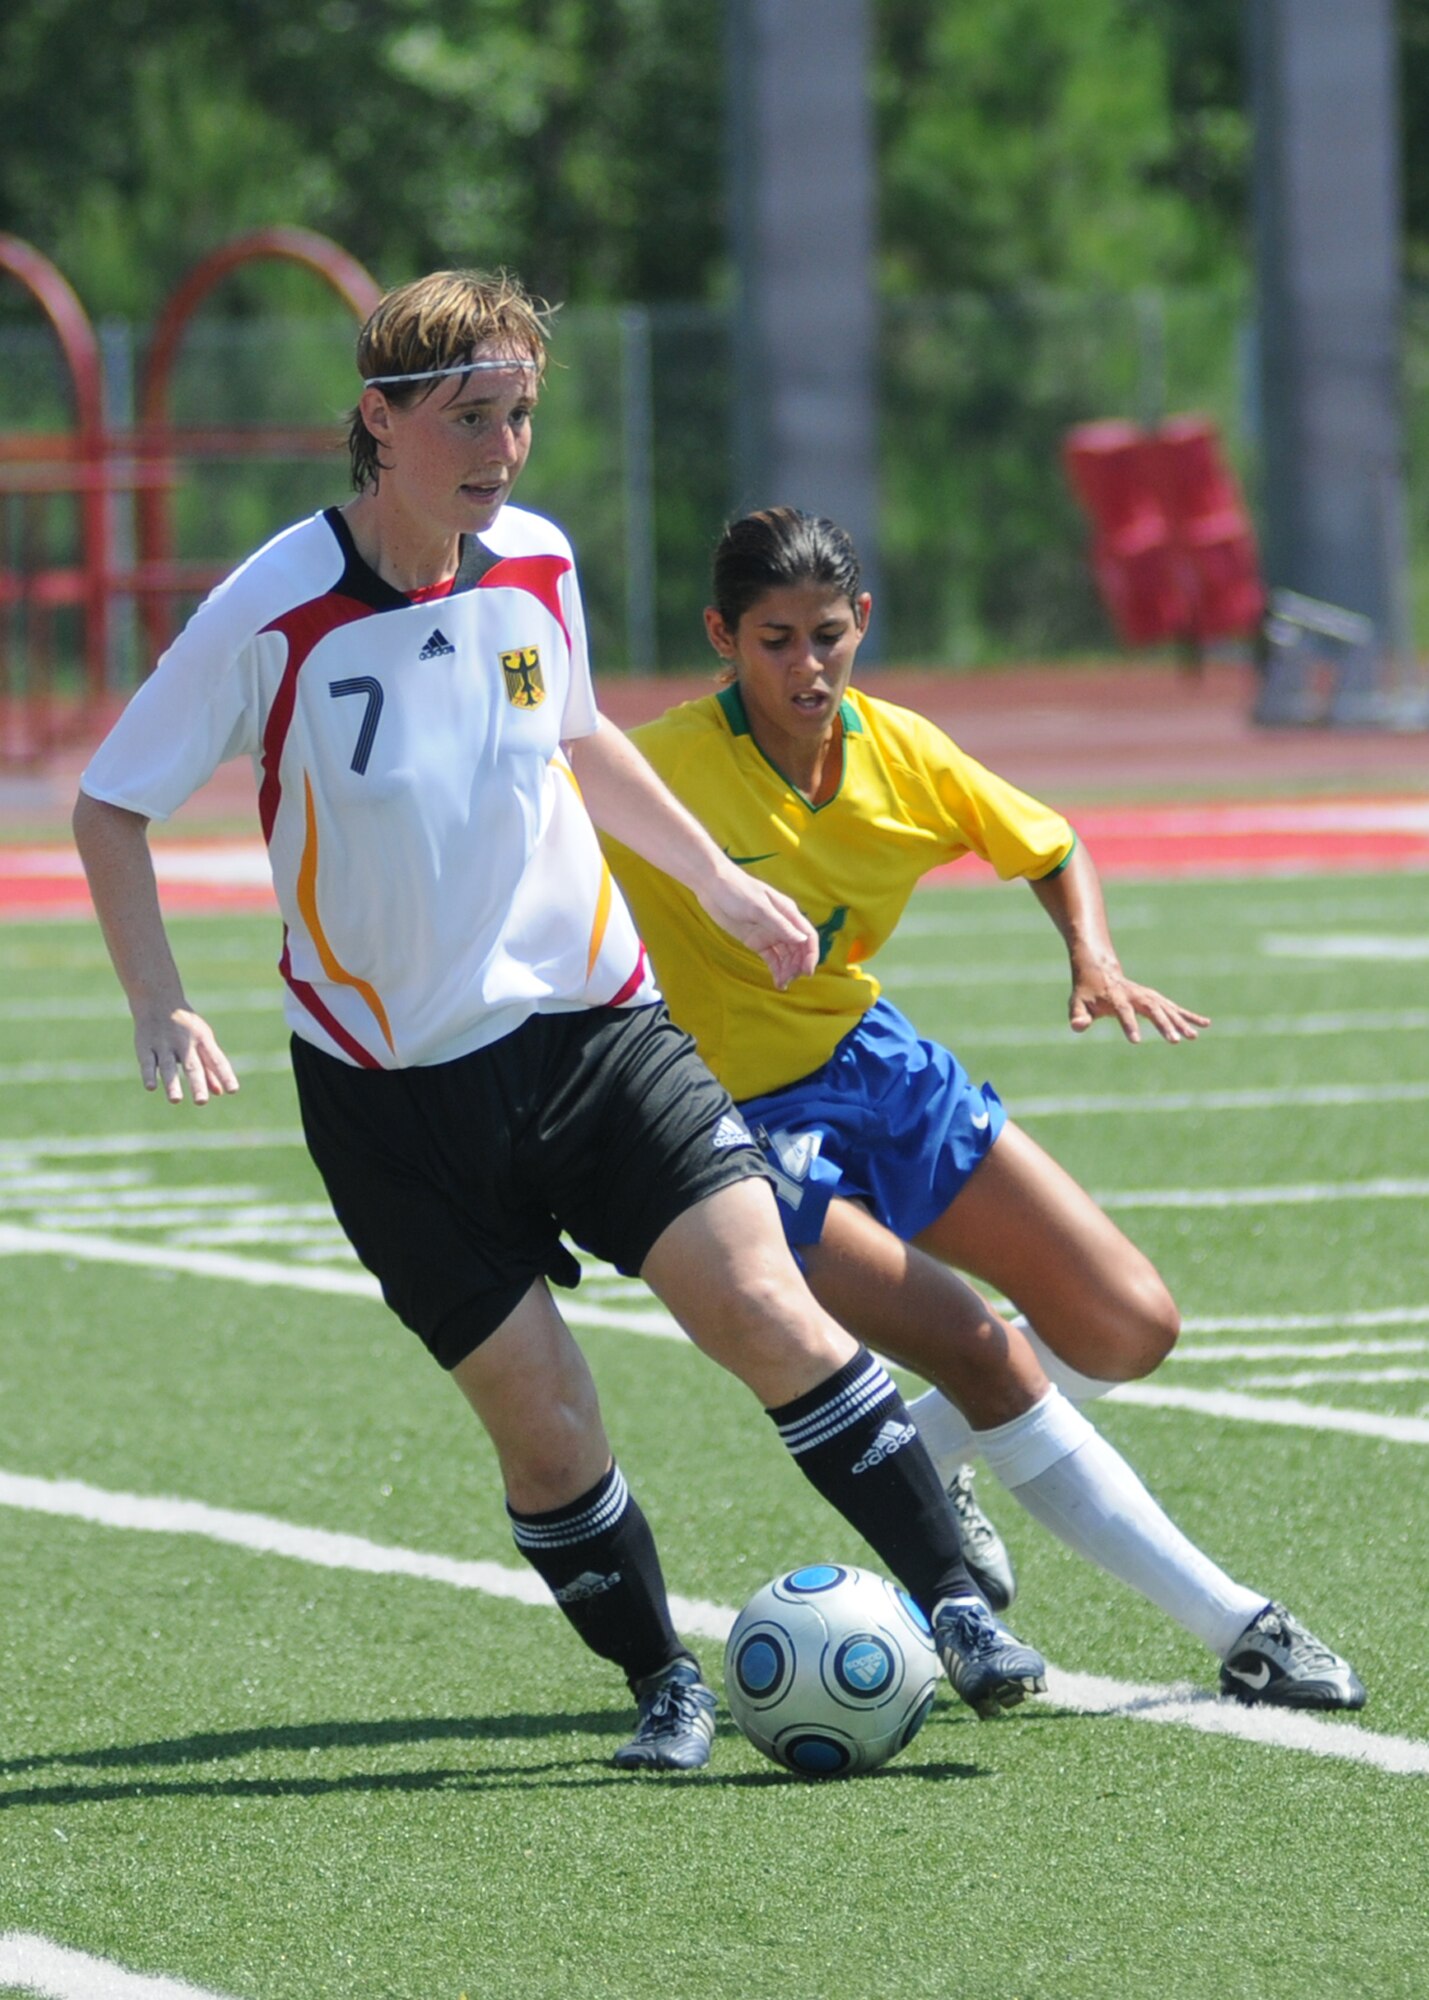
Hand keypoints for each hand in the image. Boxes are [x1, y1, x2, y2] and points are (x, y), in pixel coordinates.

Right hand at [132, 1005, 239, 1104]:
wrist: (158, 998)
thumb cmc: (186, 1026)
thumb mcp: (202, 1041)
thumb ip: (210, 1068)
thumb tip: (220, 1093)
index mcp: (203, 1040)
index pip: (216, 1059)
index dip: (225, 1075)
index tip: (233, 1090)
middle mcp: (184, 1042)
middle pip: (191, 1065)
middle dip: (197, 1083)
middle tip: (201, 1102)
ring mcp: (163, 1044)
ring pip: (167, 1065)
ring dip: (172, 1083)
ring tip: (176, 1100)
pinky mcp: (145, 1046)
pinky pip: (147, 1061)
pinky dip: (149, 1074)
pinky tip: (151, 1087)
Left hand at [696, 868, 817, 990]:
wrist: (712, 885)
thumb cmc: (737, 890)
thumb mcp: (758, 908)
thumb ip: (780, 925)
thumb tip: (802, 940)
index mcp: (787, 912)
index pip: (807, 936)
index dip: (811, 954)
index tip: (807, 972)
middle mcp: (782, 924)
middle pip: (798, 949)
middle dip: (797, 965)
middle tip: (789, 979)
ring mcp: (769, 933)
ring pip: (786, 955)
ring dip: (787, 970)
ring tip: (782, 983)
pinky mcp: (756, 940)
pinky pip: (772, 957)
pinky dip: (776, 969)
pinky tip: (777, 981)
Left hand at [1068, 959, 1209, 1044]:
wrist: (1100, 971)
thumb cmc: (1086, 992)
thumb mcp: (1076, 1004)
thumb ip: (1077, 1016)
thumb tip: (1078, 1027)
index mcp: (1116, 997)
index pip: (1123, 1012)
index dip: (1128, 1025)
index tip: (1135, 1042)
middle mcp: (1136, 995)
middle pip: (1152, 1009)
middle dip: (1164, 1025)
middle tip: (1174, 1041)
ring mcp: (1148, 996)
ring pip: (1167, 1009)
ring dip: (1180, 1022)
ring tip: (1193, 1037)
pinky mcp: (1156, 999)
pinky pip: (1174, 1008)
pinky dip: (1189, 1016)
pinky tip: (1205, 1024)